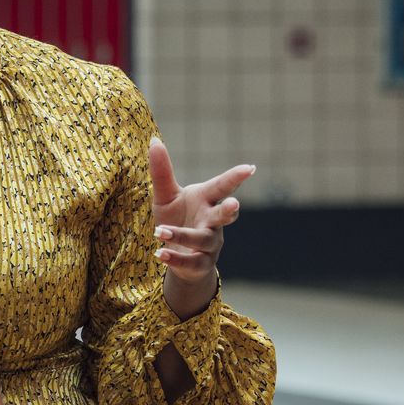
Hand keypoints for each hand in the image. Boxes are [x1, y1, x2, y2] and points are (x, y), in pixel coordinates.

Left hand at [147, 137, 251, 319]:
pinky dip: (175, 258)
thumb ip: (162, 171)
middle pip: (224, 216)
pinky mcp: (199, 264)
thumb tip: (154, 140)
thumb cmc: (177, 218)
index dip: (236, 177)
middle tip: (234, 204)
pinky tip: (160, 253)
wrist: (177, 255)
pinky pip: (190, 262)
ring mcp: (209, 244)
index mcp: (206, 200)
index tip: (250, 167)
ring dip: (182, 235)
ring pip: (202, 240)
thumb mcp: (166, 195)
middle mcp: (212, 221)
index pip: (222, 186)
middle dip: (230, 211)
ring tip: (160, 231)